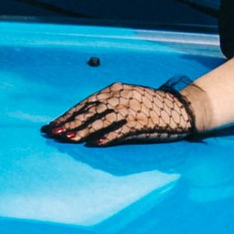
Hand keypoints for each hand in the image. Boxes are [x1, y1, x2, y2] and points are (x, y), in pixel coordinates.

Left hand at [44, 82, 198, 144]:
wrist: (180, 109)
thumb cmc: (150, 107)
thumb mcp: (128, 99)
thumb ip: (108, 105)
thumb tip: (82, 119)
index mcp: (115, 89)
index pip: (86, 102)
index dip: (69, 114)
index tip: (53, 124)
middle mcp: (121, 96)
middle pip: (90, 111)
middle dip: (71, 122)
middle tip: (54, 133)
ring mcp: (132, 108)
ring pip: (102, 120)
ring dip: (84, 130)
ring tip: (70, 139)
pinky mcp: (142, 122)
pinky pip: (121, 130)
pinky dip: (108, 137)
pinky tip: (96, 144)